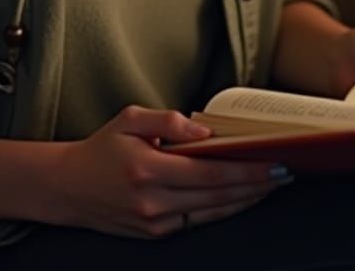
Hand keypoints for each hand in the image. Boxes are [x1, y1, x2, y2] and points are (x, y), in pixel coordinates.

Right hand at [42, 105, 292, 237]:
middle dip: (255, 186)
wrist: (69, 188)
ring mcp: (155, 223)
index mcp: (147, 169)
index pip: (210, 173)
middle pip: (218, 197)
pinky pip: (198, 222)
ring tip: (271, 185)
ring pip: (212, 213)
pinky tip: (241, 196)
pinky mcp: (156, 234)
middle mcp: (153, 201)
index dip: (246, 171)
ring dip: (245, 200)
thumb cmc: (102, 148)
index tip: (274, 163)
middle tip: (285, 173)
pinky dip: (223, 209)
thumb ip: (167, 121)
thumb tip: (204, 131)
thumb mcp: (129, 119)